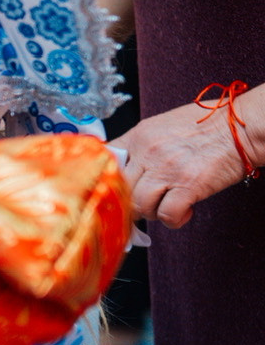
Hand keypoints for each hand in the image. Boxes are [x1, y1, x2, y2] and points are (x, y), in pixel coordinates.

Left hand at [111, 87, 264, 227]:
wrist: (241, 126)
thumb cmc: (207, 125)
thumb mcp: (162, 127)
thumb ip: (140, 146)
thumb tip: (123, 167)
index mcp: (139, 136)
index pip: (104, 160)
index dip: (103, 180)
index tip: (108, 192)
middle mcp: (148, 151)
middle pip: (120, 189)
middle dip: (130, 201)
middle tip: (143, 205)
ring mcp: (167, 169)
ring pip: (139, 205)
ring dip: (151, 212)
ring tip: (166, 205)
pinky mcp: (188, 185)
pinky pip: (167, 215)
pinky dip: (173, 220)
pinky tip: (183, 213)